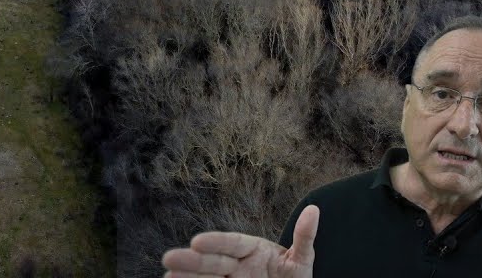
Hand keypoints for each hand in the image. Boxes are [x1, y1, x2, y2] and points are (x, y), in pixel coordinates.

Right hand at [162, 205, 318, 277]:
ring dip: (186, 277)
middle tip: (168, 259)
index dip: (215, 243)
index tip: (197, 242)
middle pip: (212, 262)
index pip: (231, 244)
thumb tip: (314, 210)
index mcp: (252, 249)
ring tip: (167, 277)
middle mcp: (236, 265)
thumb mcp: (302, 261)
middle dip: (190, 261)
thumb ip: (304, 238)